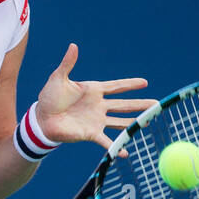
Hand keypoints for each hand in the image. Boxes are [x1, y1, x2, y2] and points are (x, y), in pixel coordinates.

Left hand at [36, 43, 157, 150]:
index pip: (116, 86)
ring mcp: (96, 120)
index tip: (145, 82)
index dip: (130, 84)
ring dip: (134, 123)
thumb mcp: (58, 78)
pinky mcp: (91, 133)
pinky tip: (126, 152)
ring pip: (120, 121)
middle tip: (156, 104)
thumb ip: (68, 64)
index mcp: (93, 90)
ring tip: (148, 122)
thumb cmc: (49, 98)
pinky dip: (116, 146)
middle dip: (140, 104)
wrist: (42, 120)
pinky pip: (106, 140)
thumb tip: (73, 46)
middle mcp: (98, 105)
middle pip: (124, 104)